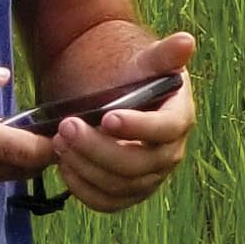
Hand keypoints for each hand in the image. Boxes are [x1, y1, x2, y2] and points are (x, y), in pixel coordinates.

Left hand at [46, 29, 199, 214]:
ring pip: (120, 186)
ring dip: (85, 167)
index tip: (107, 116)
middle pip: (138, 164)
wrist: (113, 93)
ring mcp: (149, 176)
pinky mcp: (128, 192)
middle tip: (66, 126)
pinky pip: (108, 202)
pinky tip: (64, 165)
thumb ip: (164, 54)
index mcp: (179, 118)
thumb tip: (186, 41)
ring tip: (58, 141)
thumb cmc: (130, 73)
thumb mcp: (145, 60)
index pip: (166, 130)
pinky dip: (83, 189)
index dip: (139, 127)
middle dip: (99, 148)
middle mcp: (170, 153)